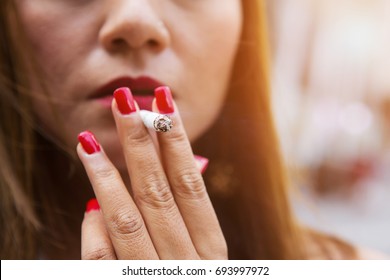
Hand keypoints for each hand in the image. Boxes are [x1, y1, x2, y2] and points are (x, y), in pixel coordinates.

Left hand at [77, 87, 226, 259]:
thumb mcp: (207, 253)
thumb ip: (196, 213)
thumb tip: (197, 161)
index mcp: (211, 250)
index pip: (190, 185)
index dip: (176, 140)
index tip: (161, 101)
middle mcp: (185, 264)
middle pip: (158, 193)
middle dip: (139, 143)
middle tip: (123, 101)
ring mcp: (152, 277)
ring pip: (126, 220)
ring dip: (106, 175)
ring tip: (87, 139)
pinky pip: (100, 257)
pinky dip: (94, 228)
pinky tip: (91, 201)